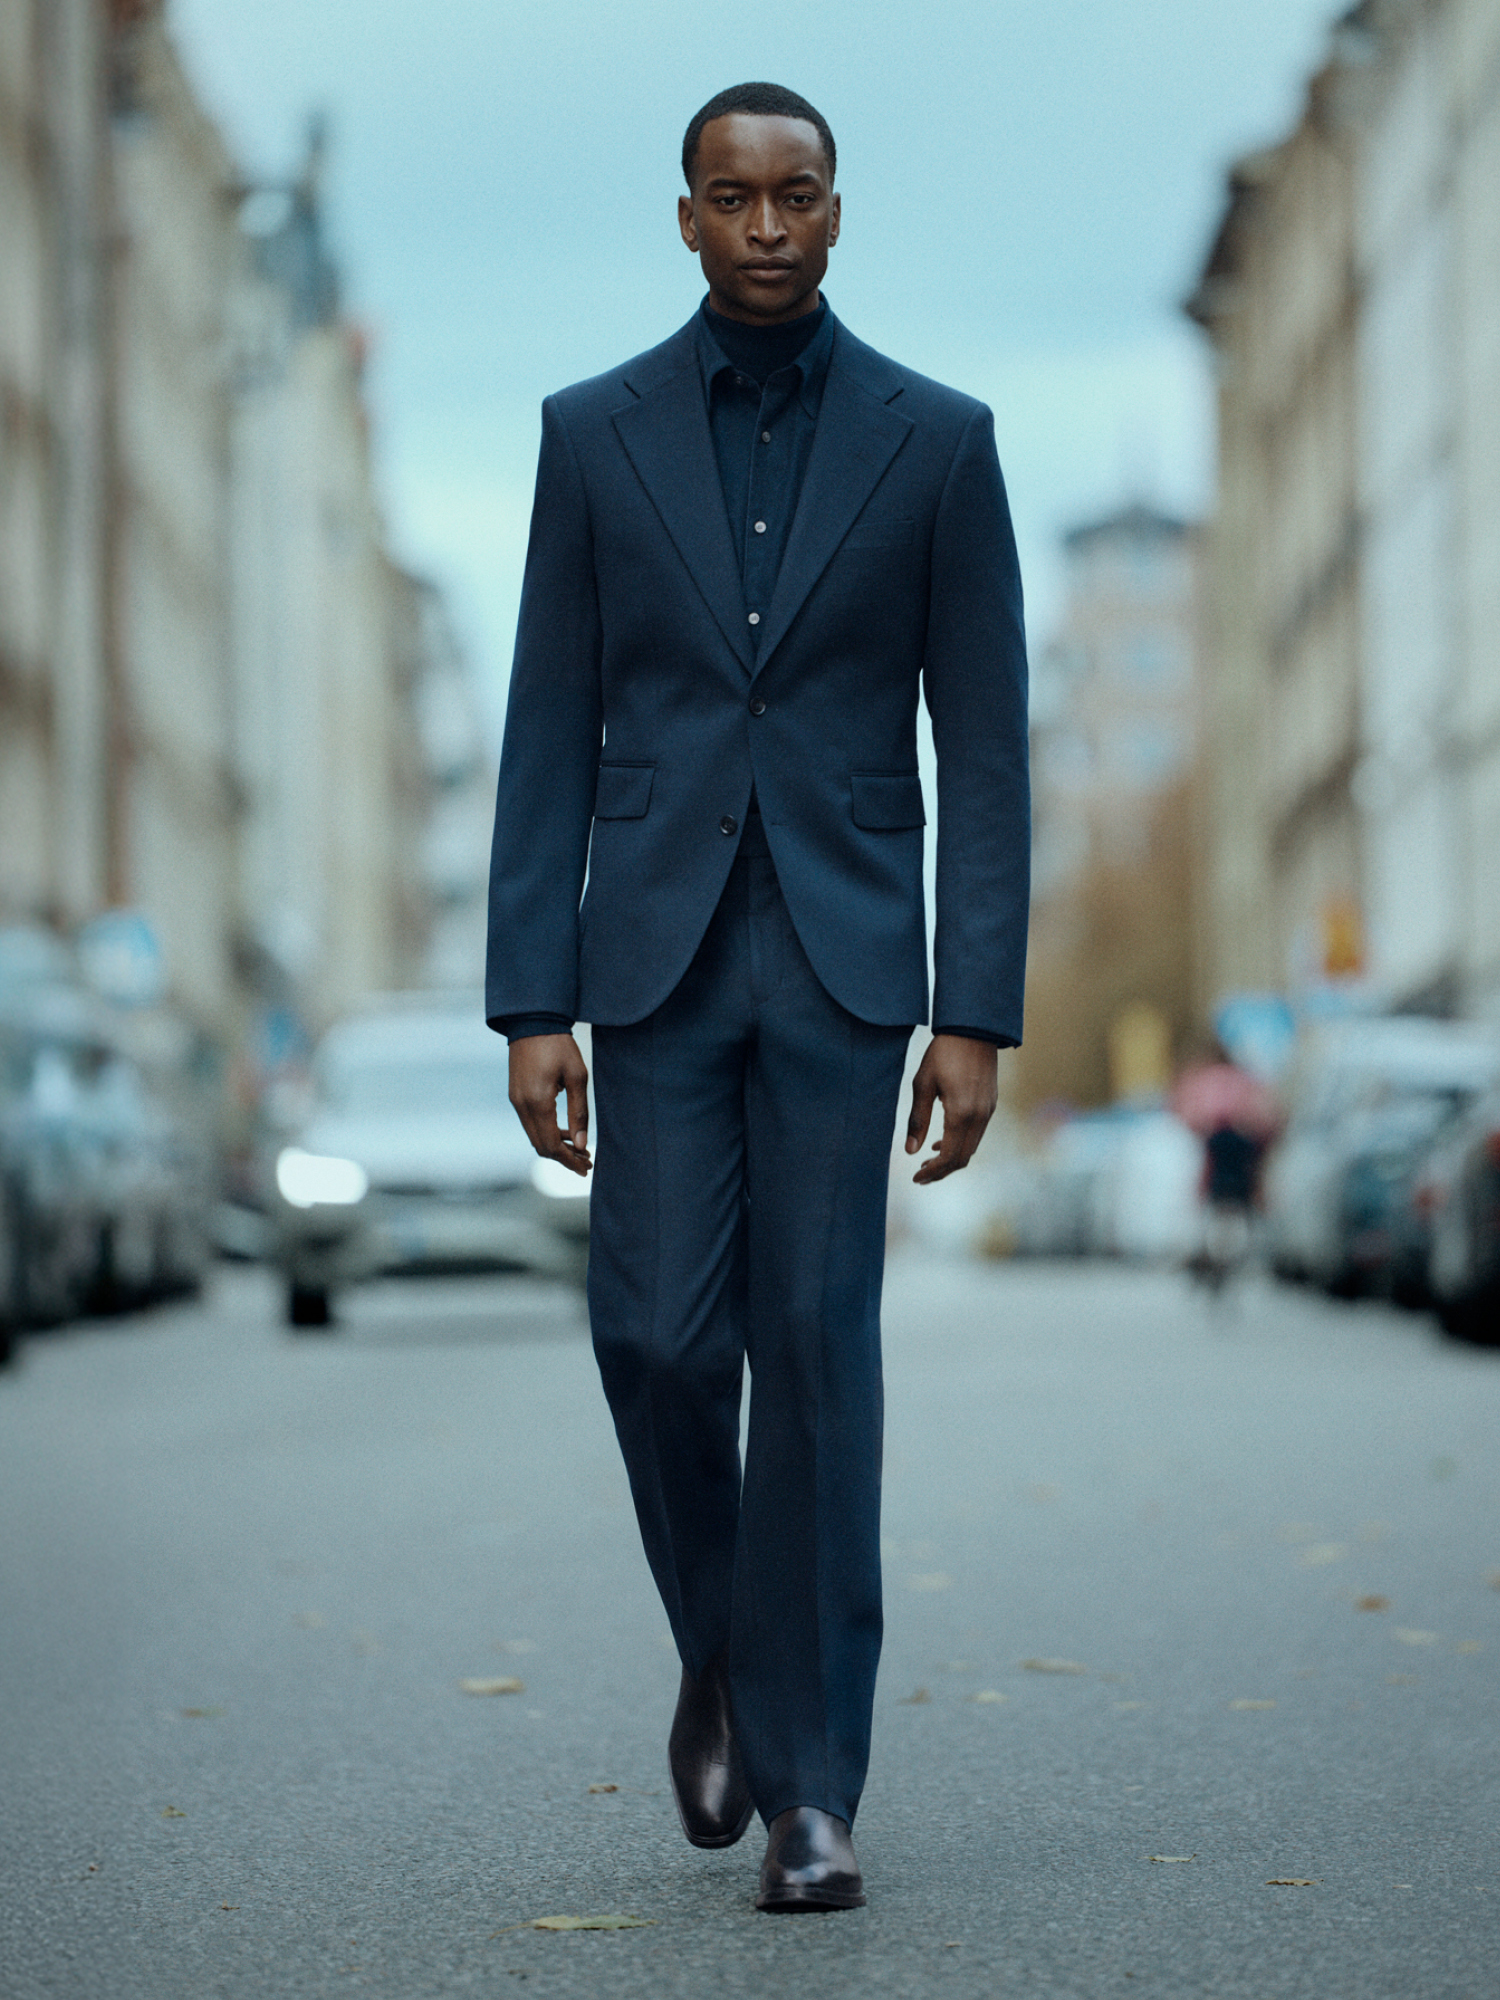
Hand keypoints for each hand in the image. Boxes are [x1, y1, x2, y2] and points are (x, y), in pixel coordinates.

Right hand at [508, 1033, 591, 1176]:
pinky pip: (530, 1123)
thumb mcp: (577, 1076)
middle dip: (563, 1158)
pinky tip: (565, 1131)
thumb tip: (581, 1143)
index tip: (586, 1168)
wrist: (533, 1022)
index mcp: (538, 1102)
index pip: (551, 1145)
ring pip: (534, 1136)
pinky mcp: (515, 1095)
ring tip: (579, 1149)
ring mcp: (516, 1101)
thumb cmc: (559, 1046)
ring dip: (555, 1146)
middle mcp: (522, 1105)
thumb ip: (579, 1112)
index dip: (568, 1160)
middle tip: (586, 1162)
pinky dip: (546, 1132)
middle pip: (540, 1146)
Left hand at [905, 1034, 997, 1184]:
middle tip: (921, 1175)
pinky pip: (977, 1134)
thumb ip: (918, 1120)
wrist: (973, 1031)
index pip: (949, 1157)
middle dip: (942, 1171)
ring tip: (929, 1161)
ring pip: (972, 1148)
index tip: (917, 1178)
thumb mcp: (922, 1084)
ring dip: (951, 1159)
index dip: (933, 1173)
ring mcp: (988, 1111)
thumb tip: (910, 1151)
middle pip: (963, 1158)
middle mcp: (979, 1117)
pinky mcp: (991, 1104)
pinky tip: (943, 1141)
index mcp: (961, 1114)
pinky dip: (961, 1144)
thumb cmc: (943, 1054)